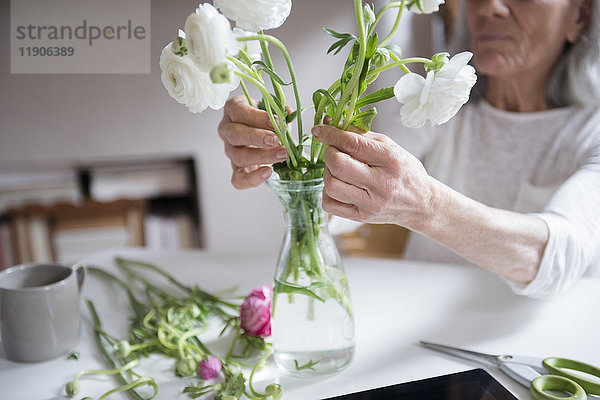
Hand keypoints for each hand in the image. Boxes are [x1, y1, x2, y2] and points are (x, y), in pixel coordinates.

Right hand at [217, 95, 288, 188]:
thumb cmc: (265, 121)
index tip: (276, 122)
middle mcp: (227, 130)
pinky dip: (252, 179)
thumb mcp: (272, 111)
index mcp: (233, 109)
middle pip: (235, 134)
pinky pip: (238, 179)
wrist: (264, 138)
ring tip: (281, 155)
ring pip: (238, 156)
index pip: (239, 112)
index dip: (257, 117)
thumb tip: (287, 113)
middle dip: (256, 137)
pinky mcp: (235, 169)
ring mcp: (230, 151)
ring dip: (262, 157)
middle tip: (276, 140)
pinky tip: (268, 172)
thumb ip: (280, 112)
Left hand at [312, 123, 439, 229]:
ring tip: (339, 170)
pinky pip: (329, 204)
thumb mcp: (390, 147)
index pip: (351, 144)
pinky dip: (328, 191)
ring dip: (328, 173)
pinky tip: (340, 185)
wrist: (421, 204)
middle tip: (334, 151)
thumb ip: (361, 135)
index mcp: (390, 160)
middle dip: (329, 153)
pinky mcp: (362, 217)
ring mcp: (371, 203)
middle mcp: (381, 184)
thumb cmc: (405, 172)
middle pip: (337, 165)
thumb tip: (331, 124)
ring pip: (331, 185)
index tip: (320, 129)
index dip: (330, 134)